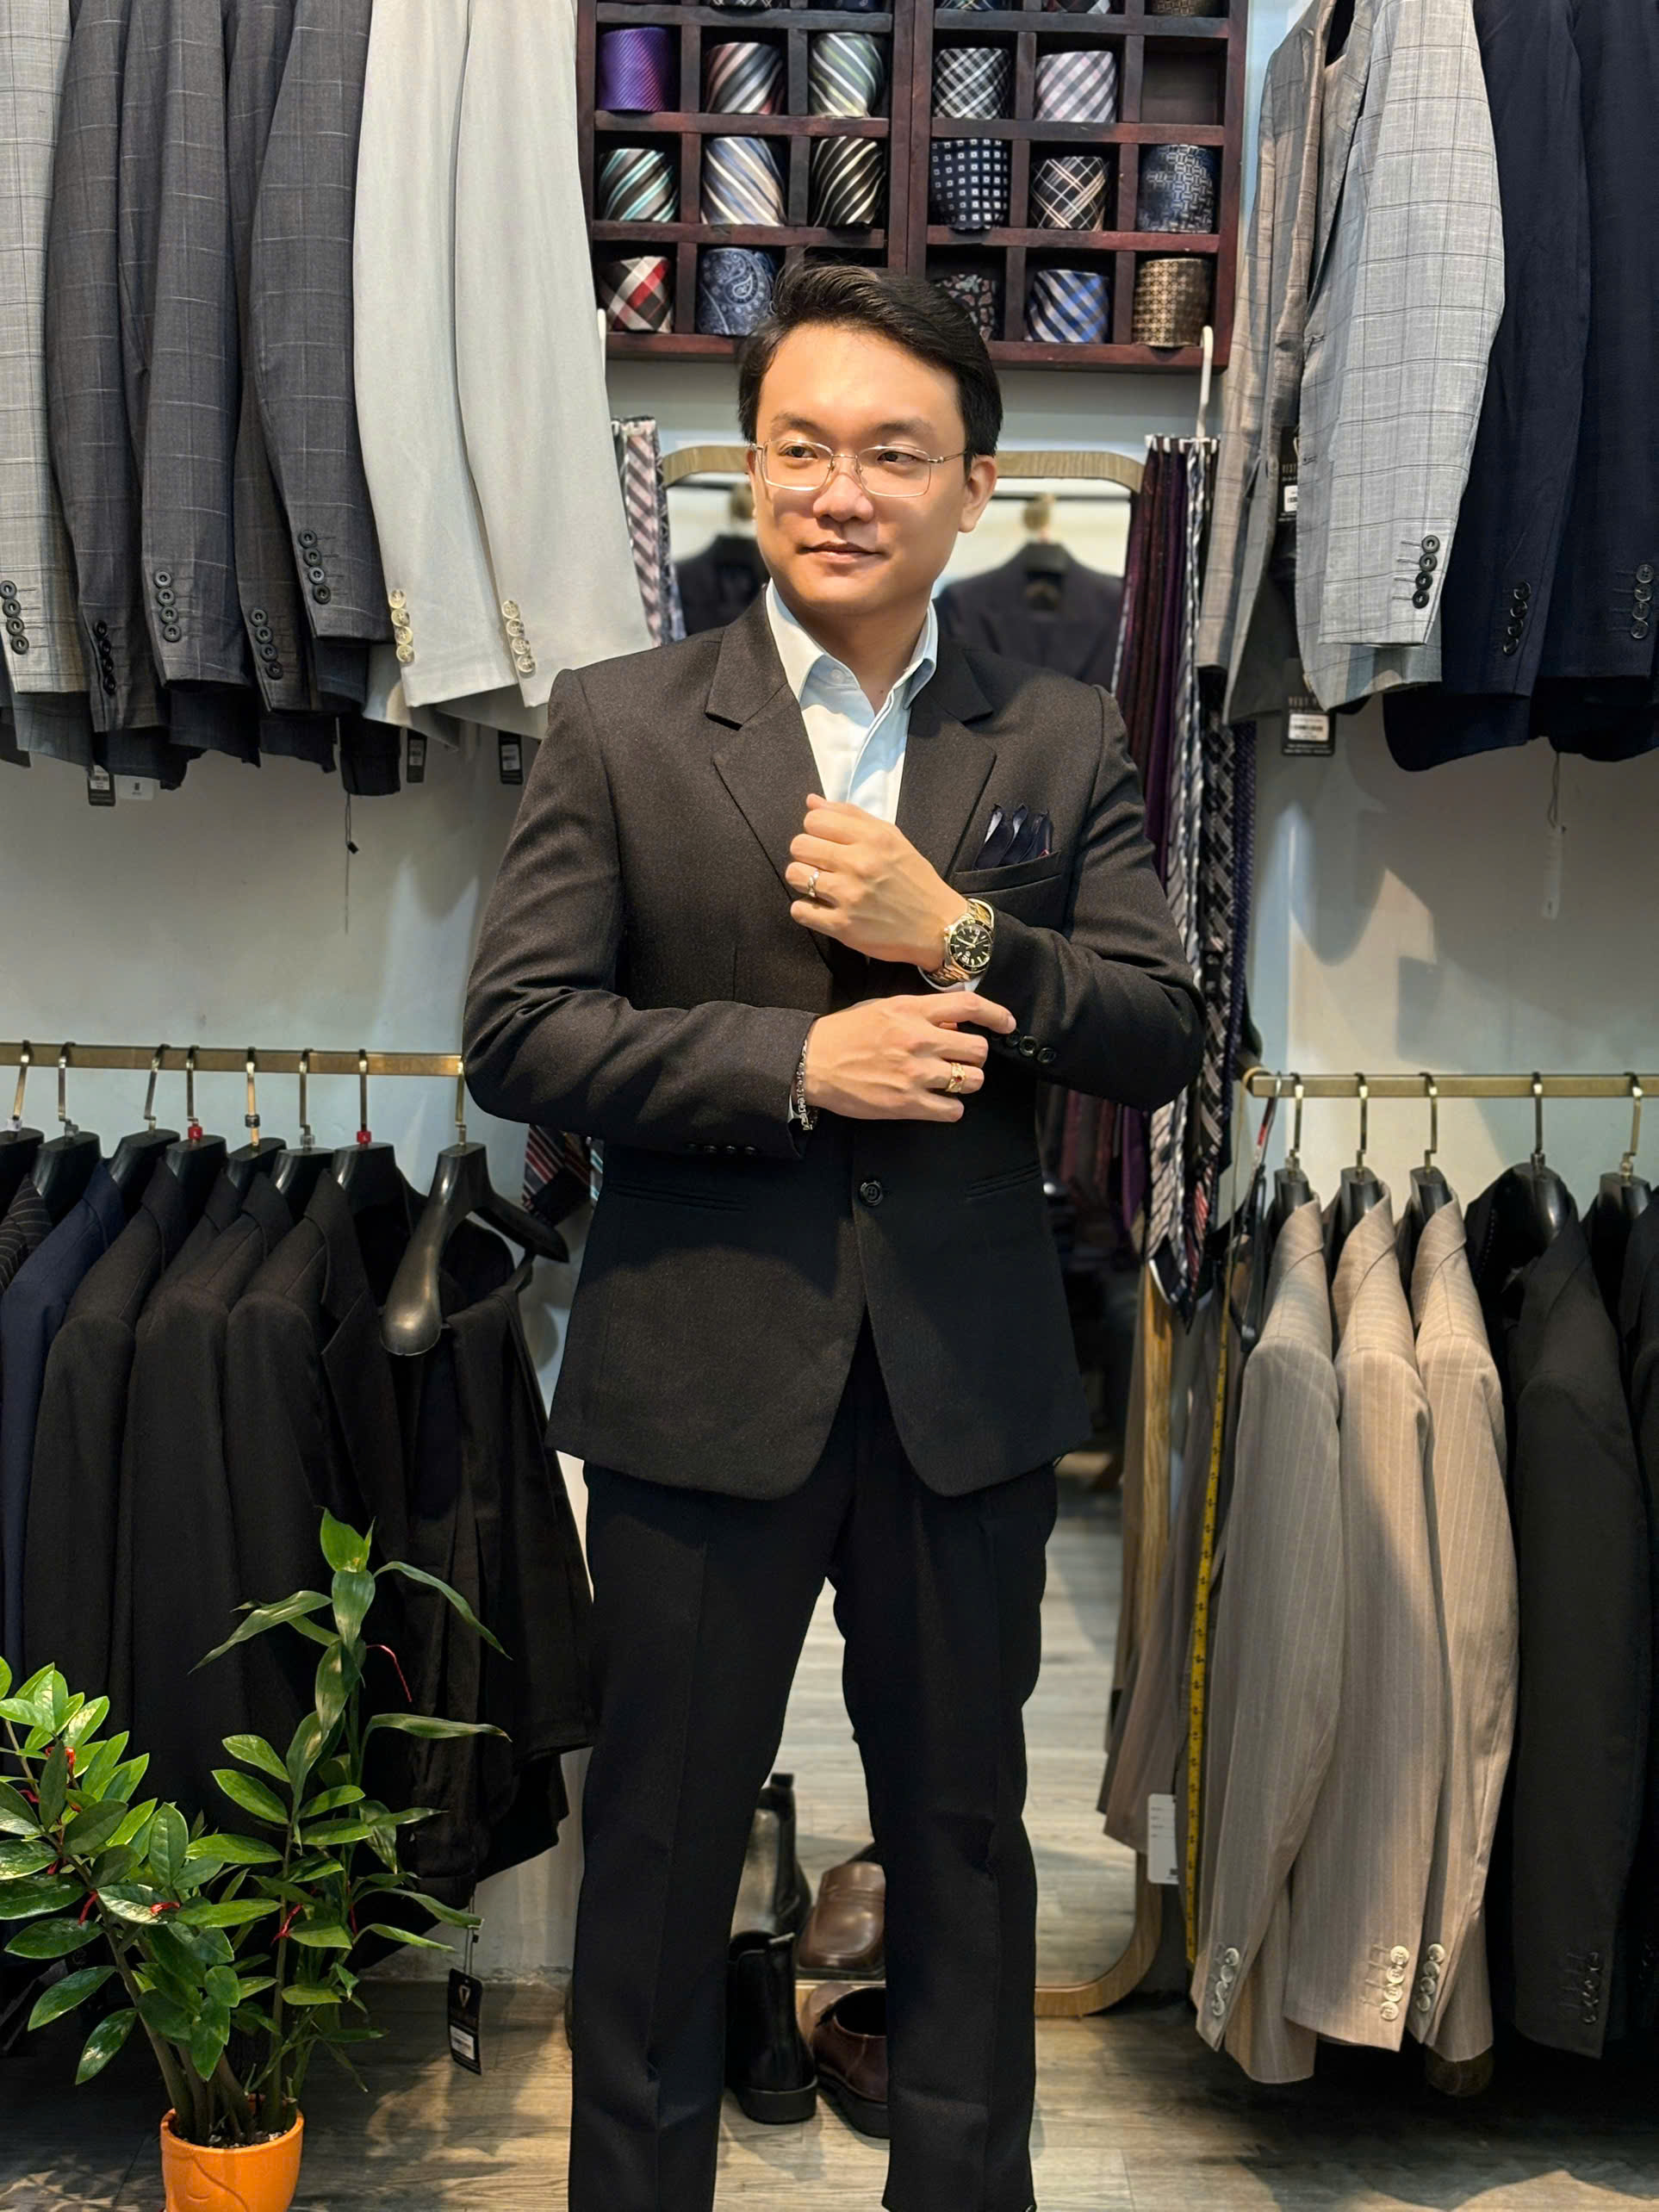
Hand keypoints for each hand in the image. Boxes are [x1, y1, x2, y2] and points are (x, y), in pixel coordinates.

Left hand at [785, 795, 961, 968]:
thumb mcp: (892, 838)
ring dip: (803, 880)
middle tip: (822, 865)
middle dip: (806, 854)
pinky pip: (799, 910)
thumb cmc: (914, 879)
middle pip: (799, 845)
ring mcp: (848, 896)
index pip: (814, 820)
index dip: (815, 830)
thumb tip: (811, 802)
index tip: (826, 841)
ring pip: (794, 875)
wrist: (937, 926)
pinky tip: (822, 908)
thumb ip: (851, 816)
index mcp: (872, 838)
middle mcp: (858, 863)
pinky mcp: (842, 926)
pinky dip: (806, 909)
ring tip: (821, 886)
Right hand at [802, 993, 1016, 1122]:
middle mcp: (918, 1040)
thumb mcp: (884, 1007)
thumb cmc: (845, 1033)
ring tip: (949, 1082)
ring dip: (965, 1083)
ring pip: (970, 1081)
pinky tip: (937, 1102)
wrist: (812, 1062)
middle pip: (978, 1050)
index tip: (1007, 1024)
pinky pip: (952, 1110)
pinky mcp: (906, 1103)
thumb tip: (955, 1022)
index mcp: (912, 1011)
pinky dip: (950, 1108)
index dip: (996, 1015)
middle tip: (961, 1060)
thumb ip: (921, 1012)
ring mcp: (914, 1073)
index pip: (970, 1007)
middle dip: (975, 1057)